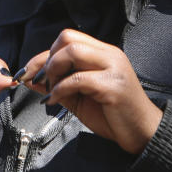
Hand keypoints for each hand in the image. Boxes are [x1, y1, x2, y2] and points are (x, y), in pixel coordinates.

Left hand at [19, 29, 162, 154]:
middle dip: (46, 59)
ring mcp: (113, 68)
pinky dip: (60, 89)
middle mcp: (109, 55)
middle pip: (68, 38)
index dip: (43, 54)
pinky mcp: (113, 86)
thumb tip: (30, 78)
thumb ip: (57, 85)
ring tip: (50, 90)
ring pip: (73, 51)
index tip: (28, 73)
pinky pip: (78, 79)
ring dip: (53, 70)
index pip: (68, 38)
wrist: (143, 133)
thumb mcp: (79, 97)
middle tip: (41, 81)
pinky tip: (55, 101)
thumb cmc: (113, 115)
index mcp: (103, 53)